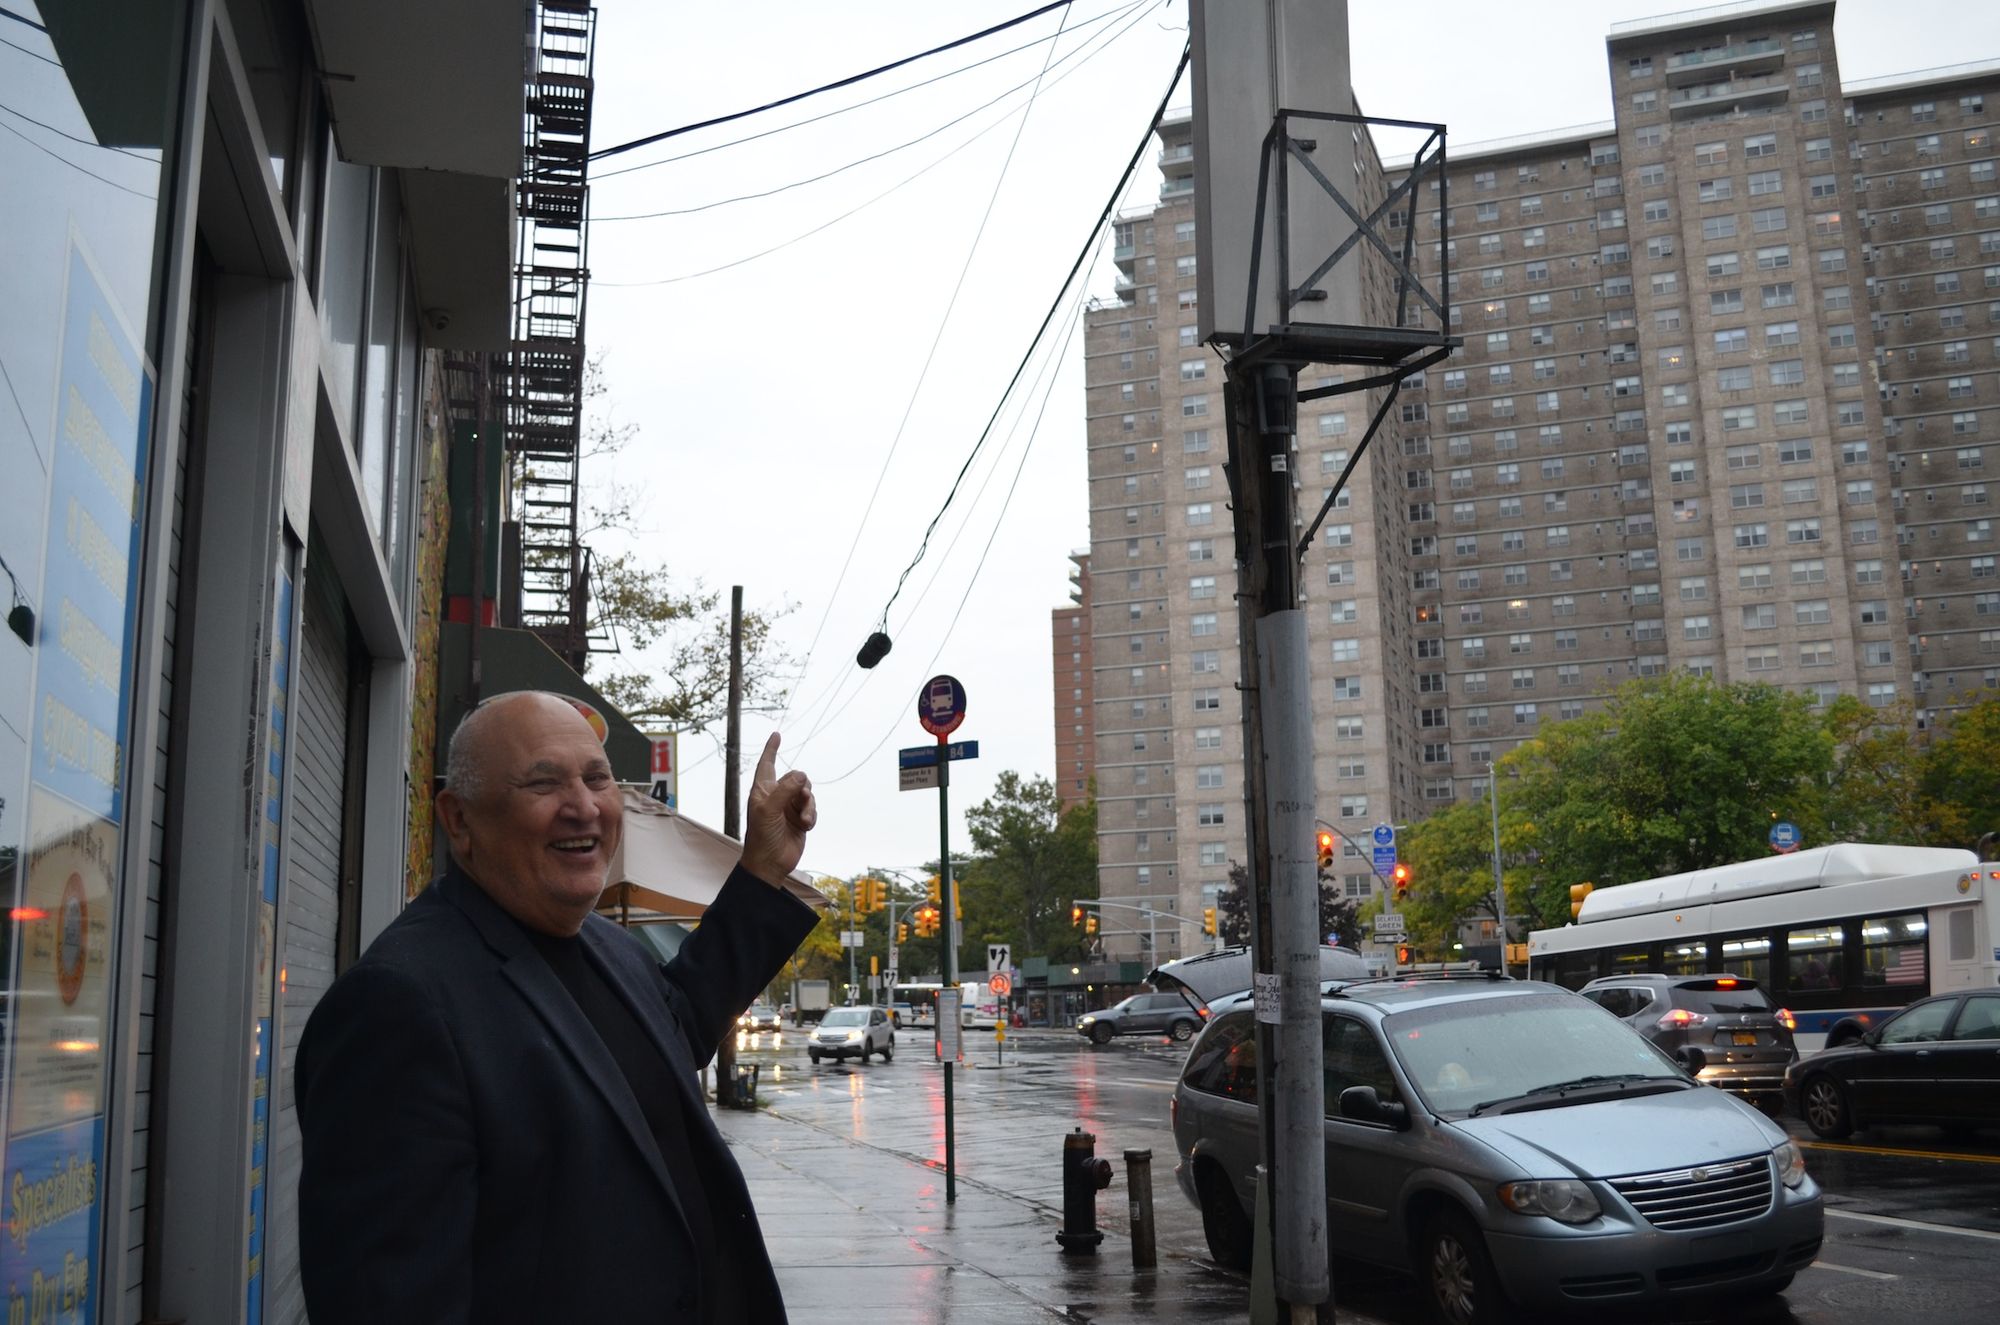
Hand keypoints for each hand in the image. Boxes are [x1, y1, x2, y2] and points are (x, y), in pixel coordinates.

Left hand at [740, 733, 815, 888]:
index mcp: (762, 791)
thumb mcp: (769, 810)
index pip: (767, 765)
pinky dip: (811, 816)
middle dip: (801, 787)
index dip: (771, 750)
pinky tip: (806, 826)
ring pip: (807, 794)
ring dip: (808, 805)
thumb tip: (802, 774)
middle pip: (796, 779)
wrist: (769, 864)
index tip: (776, 735)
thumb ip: (785, 789)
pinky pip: (812, 809)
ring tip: (803, 819)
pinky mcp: (800, 820)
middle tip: (801, 797)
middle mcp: (776, 797)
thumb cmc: (761, 836)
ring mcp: (788, 809)